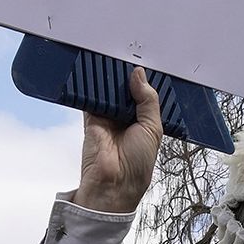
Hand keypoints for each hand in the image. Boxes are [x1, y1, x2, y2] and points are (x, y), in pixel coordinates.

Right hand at [70, 66, 162, 213]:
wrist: (113, 182)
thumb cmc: (137, 164)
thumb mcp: (152, 128)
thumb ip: (148, 100)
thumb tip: (138, 75)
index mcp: (145, 121)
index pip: (144, 94)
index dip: (144, 81)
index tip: (144, 63)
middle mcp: (127, 118)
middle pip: (126, 90)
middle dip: (127, 78)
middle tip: (128, 60)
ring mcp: (108, 118)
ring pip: (109, 92)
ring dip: (111, 80)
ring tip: (115, 65)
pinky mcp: (91, 119)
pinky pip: (91, 99)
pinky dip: (93, 88)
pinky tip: (100, 76)